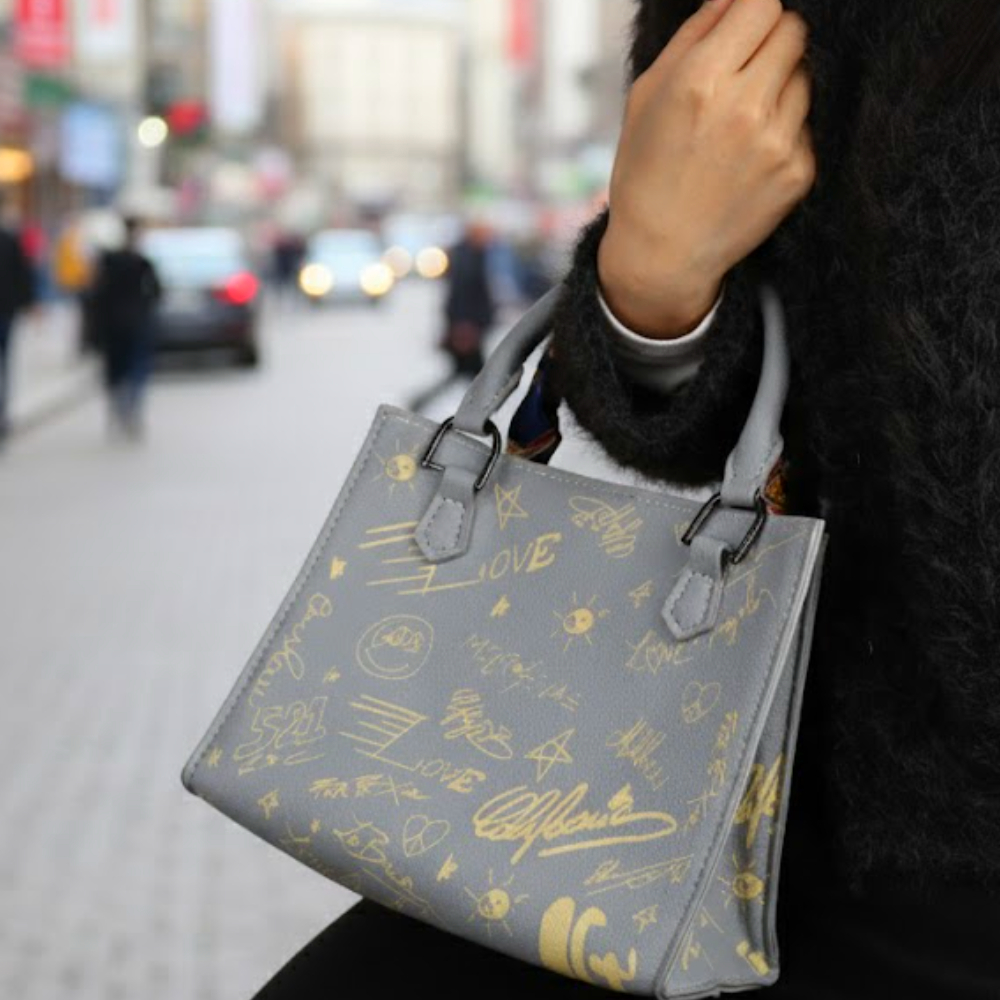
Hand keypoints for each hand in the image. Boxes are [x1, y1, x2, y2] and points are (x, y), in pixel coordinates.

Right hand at [598, 0, 816, 338]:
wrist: (662, 254)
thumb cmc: (645, 173)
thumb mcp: (646, 96)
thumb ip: (693, 36)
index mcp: (700, 82)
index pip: (762, 4)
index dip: (753, 13)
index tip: (742, 30)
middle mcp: (745, 108)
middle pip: (794, 31)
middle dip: (772, 41)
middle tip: (745, 72)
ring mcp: (778, 143)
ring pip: (805, 76)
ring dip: (781, 85)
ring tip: (744, 122)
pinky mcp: (799, 173)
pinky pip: (807, 123)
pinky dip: (786, 129)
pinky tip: (752, 156)